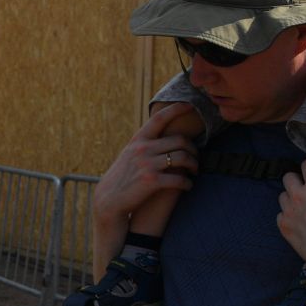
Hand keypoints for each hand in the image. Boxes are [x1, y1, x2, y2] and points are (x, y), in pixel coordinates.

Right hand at [93, 107, 198, 227]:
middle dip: (193, 149)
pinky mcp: (152, 181)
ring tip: (195, 171)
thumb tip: (161, 137)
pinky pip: (179, 179)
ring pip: (182, 158)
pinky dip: (187, 183)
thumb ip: (144, 145)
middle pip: (179, 140)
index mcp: (138, 141)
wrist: (109, 200)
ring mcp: (147, 165)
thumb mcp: (129, 155)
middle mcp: (142, 149)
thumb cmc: (122, 178)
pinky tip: (188, 186)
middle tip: (196, 158)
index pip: (159, 119)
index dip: (176, 109)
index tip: (190, 105)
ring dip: (194, 165)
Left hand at [277, 159, 305, 284]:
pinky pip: (281, 214)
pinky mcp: (283, 226)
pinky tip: (301, 219)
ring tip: (305, 203)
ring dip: (292, 196)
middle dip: (298, 179)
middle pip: (289, 177)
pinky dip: (288, 214)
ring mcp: (288, 211)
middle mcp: (298, 196)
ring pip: (283, 195)